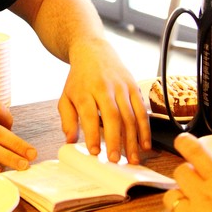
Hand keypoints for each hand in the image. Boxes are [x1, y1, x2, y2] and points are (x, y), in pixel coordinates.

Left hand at [57, 38, 150, 164]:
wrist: (93, 51)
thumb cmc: (79, 79)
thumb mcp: (66, 97)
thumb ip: (68, 120)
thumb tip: (70, 141)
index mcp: (85, 91)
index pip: (89, 114)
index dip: (92, 134)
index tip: (94, 152)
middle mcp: (104, 88)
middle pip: (113, 116)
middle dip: (115, 140)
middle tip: (115, 160)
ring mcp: (122, 87)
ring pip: (131, 115)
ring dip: (133, 139)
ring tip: (132, 159)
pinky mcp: (134, 87)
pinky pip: (142, 110)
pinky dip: (145, 129)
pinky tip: (145, 144)